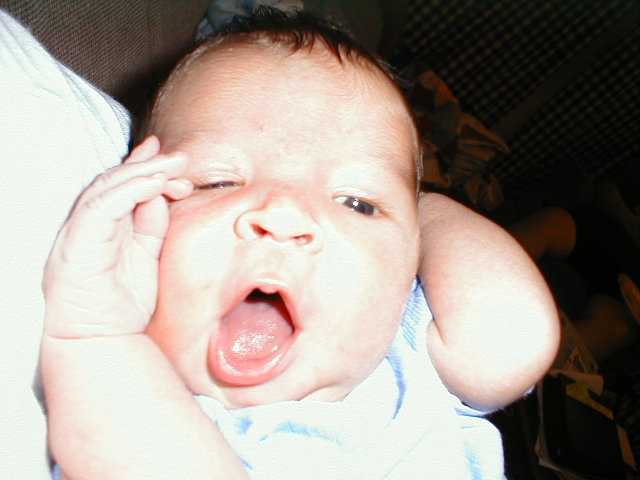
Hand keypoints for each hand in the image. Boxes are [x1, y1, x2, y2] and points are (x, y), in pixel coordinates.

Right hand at [43, 136, 191, 338]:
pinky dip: (128, 191)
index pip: (122, 187)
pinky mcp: (77, 242)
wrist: (100, 341)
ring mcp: (79, 231)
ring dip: (143, 173)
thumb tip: (163, 193)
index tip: (173, 159)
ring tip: (173, 166)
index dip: (146, 167)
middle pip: (115, 181)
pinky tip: (154, 184)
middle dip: (150, 166)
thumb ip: (152, 225)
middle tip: (180, 159)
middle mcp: (88, 225)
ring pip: (107, 187)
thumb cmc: (122, 305)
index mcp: (104, 227)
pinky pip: (102, 206)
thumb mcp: (147, 256)